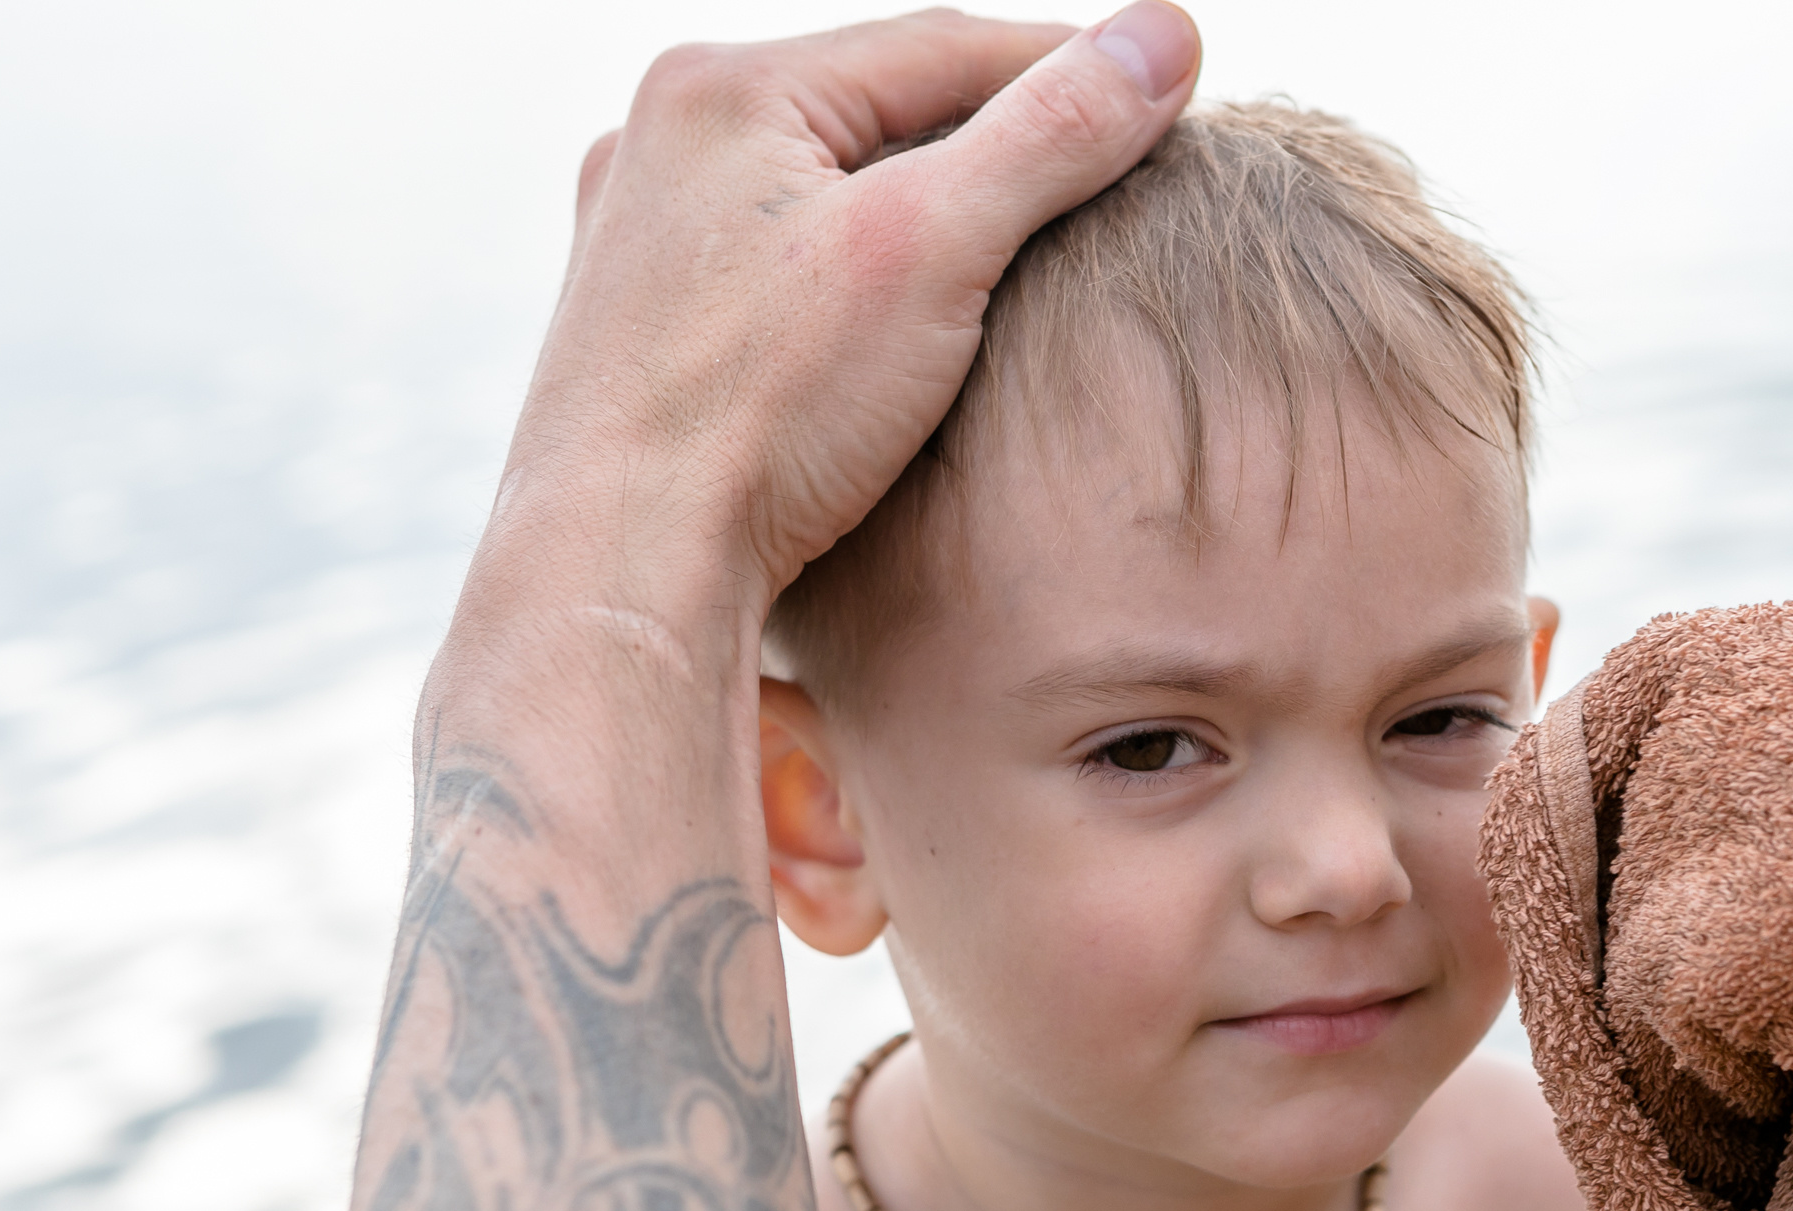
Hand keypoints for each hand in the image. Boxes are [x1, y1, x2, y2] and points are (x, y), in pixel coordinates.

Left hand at [476, 4, 1199, 638]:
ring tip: (1029, 254)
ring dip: (930, 212)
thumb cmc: (764, 414)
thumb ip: (1053, 137)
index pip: (945, 47)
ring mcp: (641, 240)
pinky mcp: (642, 331)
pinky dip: (864, 281)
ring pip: (833, 196)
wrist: (623, 575)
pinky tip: (909, 328)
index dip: (1071, 73)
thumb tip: (1168, 39)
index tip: (1169, 105)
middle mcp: (664, 144)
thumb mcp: (935, 251)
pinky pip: (787, 271)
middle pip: (883, 115)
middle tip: (1114, 178)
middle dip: (1000, 142)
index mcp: (722, 90)